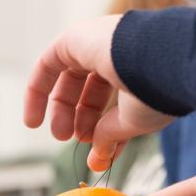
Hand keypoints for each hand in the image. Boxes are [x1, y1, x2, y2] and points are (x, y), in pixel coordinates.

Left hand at [23, 15, 174, 170]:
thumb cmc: (155, 90)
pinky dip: (37, 92)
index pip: (115, 96)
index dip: (104, 125)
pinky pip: (49, 63)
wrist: (161, 58)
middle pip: (90, 85)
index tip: (101, 149)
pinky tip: (34, 121)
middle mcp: (117, 48)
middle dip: (81, 117)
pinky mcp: (75, 37)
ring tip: (61, 135)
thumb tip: (98, 158)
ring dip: (62, 109)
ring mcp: (96, 39)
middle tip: (77, 140)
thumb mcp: (134, 121)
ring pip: (69, 76)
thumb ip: (112, 136)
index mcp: (137, 66)